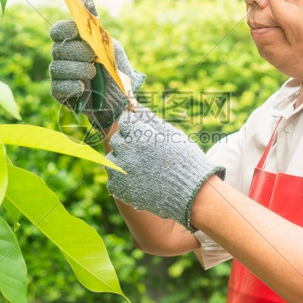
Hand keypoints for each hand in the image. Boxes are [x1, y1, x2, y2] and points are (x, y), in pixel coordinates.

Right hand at [49, 20, 144, 130]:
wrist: (121, 96)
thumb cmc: (115, 70)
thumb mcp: (112, 49)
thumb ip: (99, 35)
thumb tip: (89, 19)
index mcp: (73, 42)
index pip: (58, 31)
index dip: (63, 30)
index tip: (75, 32)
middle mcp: (62, 57)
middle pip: (58, 48)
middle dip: (76, 51)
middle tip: (92, 57)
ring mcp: (59, 75)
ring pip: (57, 67)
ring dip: (77, 69)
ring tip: (93, 73)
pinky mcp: (59, 93)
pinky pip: (58, 87)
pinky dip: (71, 86)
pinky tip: (83, 88)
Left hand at [105, 109, 224, 228]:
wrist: (191, 194)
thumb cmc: (186, 161)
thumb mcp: (173, 135)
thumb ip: (152, 121)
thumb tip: (138, 108)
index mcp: (140, 136)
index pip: (124, 122)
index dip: (132, 123)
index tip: (136, 127)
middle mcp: (128, 153)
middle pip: (117, 140)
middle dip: (127, 141)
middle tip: (140, 148)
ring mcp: (122, 172)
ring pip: (111, 160)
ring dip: (121, 160)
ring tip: (138, 165)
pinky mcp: (120, 189)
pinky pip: (113, 179)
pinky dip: (122, 178)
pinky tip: (137, 179)